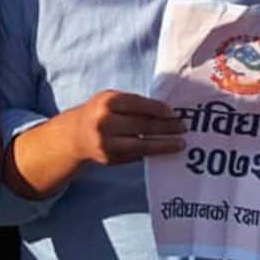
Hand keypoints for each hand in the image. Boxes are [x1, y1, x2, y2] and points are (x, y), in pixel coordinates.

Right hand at [58, 90, 186, 166]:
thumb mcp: (111, 101)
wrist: (76, 135)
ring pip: (141, 143)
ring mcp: (106, 142)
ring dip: (164, 144)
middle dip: (166, 127)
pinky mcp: (110, 158)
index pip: (138, 104)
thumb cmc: (100, 113)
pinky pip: (136, 155)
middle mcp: (104, 122)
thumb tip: (167, 113)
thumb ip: (133, 105)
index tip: (174, 113)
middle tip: (183, 127)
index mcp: (106, 102)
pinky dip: (153, 152)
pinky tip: (165, 150)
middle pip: (141, 124)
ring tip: (180, 143)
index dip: (158, 109)